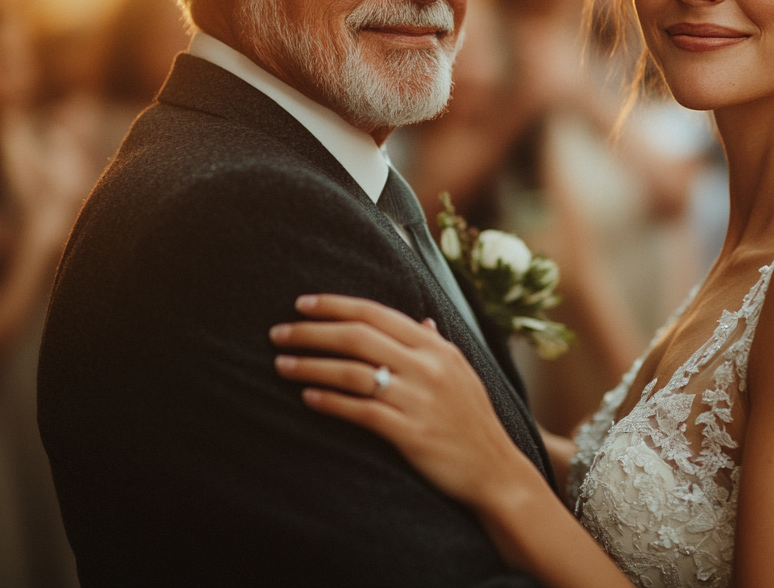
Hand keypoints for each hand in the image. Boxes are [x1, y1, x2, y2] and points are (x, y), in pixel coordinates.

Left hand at [270, 294, 533, 508]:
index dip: (335, 305)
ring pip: (353, 372)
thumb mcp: (462, 372)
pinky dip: (329, 402)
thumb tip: (421, 320)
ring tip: (281, 365)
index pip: (377, 313)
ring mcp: (419, 399)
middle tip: (278, 333)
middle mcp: (428, 366)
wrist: (495, 469)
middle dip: (312, 332)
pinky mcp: (410, 433)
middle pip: (358, 337)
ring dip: (311, 366)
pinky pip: (361, 411)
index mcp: (437, 346)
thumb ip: (436, 344)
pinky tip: (307, 398)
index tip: (302, 304)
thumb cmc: (473, 420)